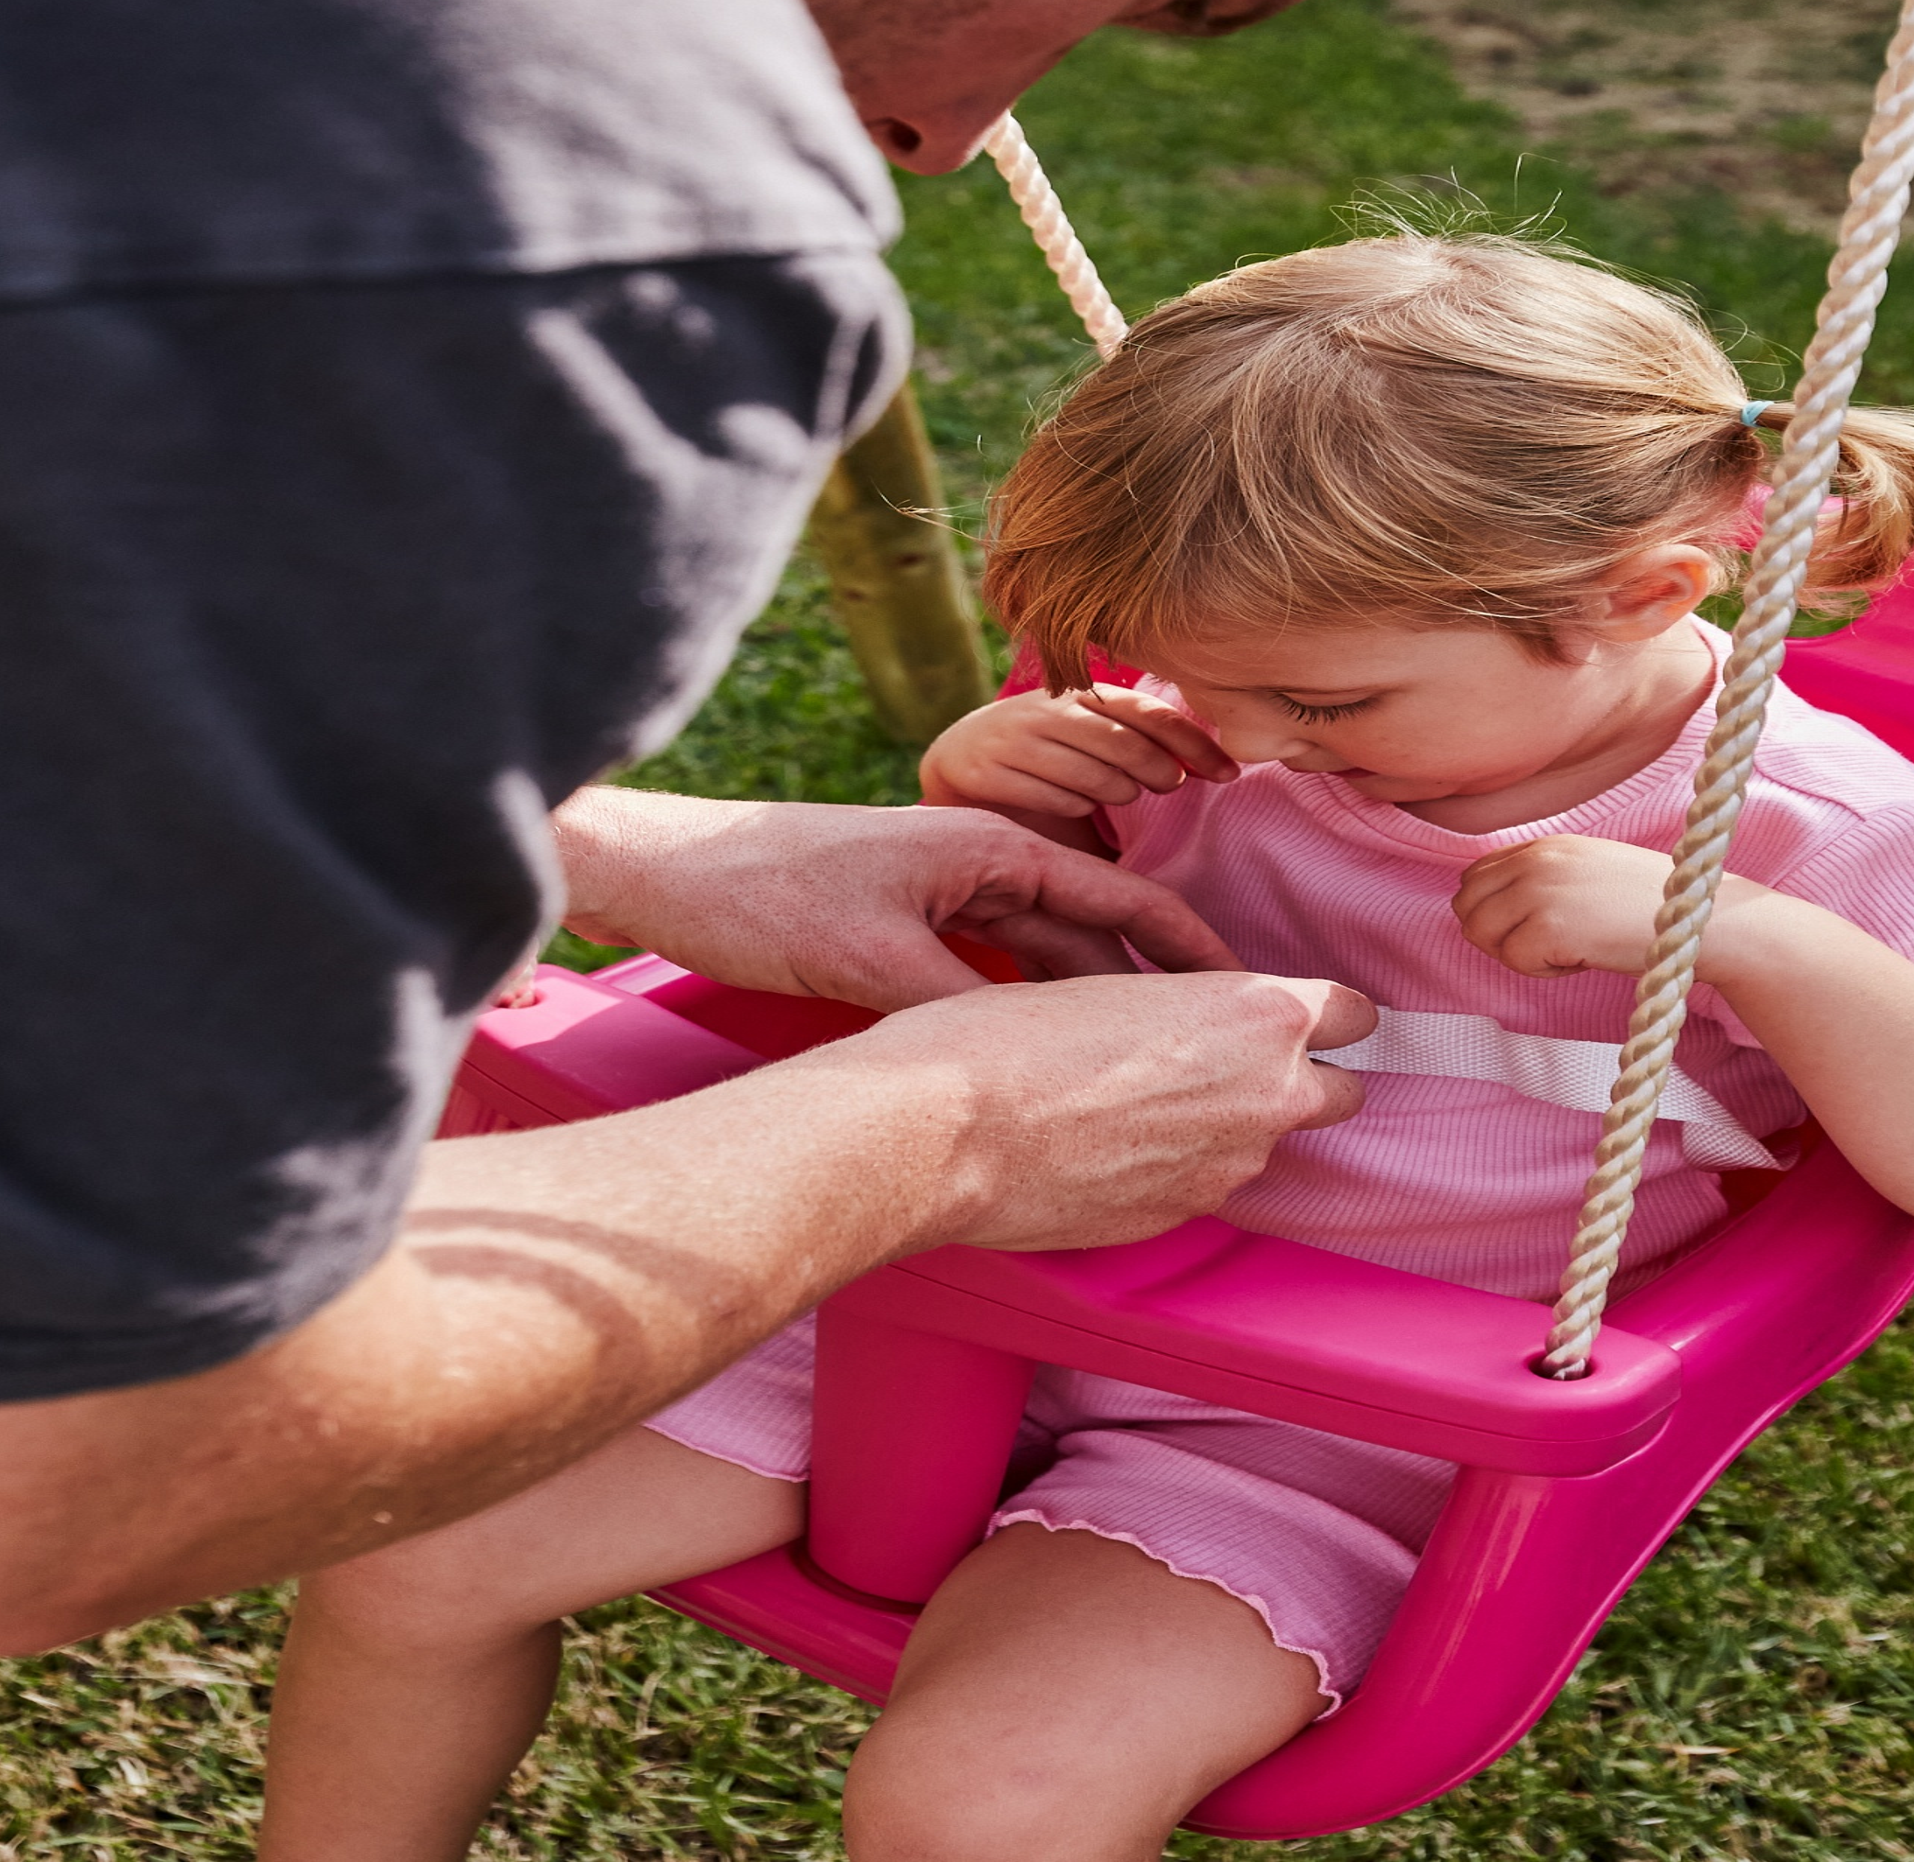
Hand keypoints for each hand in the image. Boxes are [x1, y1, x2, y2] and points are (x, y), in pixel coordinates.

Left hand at [553, 786, 1244, 1007]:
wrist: (666, 871)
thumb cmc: (762, 894)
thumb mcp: (874, 958)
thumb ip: (964, 998)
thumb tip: (1043, 1049)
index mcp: (987, 848)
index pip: (1119, 896)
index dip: (1188, 946)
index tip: (1247, 990)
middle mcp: (976, 862)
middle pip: (1090, 930)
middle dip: (1151, 984)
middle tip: (1211, 1048)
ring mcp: (940, 894)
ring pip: (1042, 956)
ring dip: (1091, 1003)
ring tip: (1148, 1065)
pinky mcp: (902, 925)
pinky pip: (992, 971)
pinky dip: (1029, 1009)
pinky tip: (1047, 1056)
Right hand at [799, 968, 1375, 1250]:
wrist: (944, 1132)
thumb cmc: (1009, 1033)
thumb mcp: (1114, 985)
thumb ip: (1192, 1011)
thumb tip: (1205, 1025)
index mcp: (1259, 1013)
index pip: (1354, 1014)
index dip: (1320, 1014)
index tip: (1291, 1016)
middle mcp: (1268, 1096)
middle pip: (1340, 1092)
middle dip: (1296, 1079)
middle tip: (1221, 1062)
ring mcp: (1228, 1169)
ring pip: (1263, 1143)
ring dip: (1226, 1124)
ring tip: (1137, 1102)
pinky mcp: (1182, 1219)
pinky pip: (1202, 1184)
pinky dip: (1173, 1166)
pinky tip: (1108, 1147)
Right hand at [920, 686, 1236, 818]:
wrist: (958, 762)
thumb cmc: (1045, 760)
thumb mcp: (1092, 742)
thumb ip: (1140, 750)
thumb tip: (1216, 770)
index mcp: (1081, 693)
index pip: (1151, 713)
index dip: (1196, 744)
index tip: (1229, 775)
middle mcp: (1049, 708)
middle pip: (1129, 746)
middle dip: (1161, 774)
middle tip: (1167, 788)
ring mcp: (1016, 737)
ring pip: (1096, 778)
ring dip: (1116, 796)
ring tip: (1110, 798)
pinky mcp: (988, 769)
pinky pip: (1057, 802)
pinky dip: (1073, 812)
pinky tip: (1067, 808)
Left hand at [1452, 833, 1775, 978]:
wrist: (1704, 920)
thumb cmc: (1649, 905)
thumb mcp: (1586, 873)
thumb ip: (1538, 879)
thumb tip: (1478, 910)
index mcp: (1543, 845)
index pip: (1474, 878)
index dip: (1495, 912)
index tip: (1537, 927)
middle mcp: (1536, 860)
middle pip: (1466, 906)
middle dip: (1497, 935)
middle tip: (1549, 945)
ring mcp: (1540, 891)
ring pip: (1482, 935)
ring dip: (1519, 954)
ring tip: (1569, 950)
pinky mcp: (1549, 927)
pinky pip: (1514, 961)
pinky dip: (1544, 971)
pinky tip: (1582, 960)